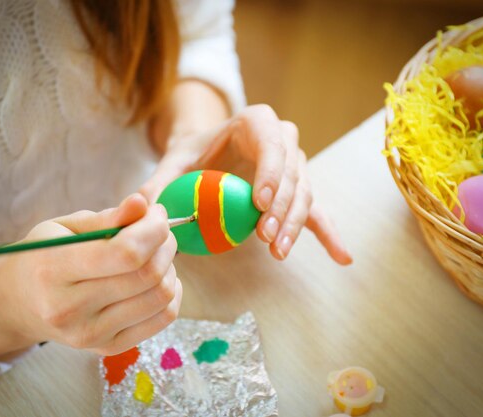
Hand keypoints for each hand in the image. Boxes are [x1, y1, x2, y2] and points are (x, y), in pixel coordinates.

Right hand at [0, 194, 181, 360]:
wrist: (16, 304)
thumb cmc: (43, 256)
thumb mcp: (64, 227)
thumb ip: (107, 218)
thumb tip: (143, 204)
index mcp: (53, 270)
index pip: (125, 254)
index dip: (153, 229)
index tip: (157, 213)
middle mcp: (70, 309)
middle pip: (148, 276)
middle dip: (165, 244)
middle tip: (159, 230)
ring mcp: (90, 334)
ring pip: (161, 298)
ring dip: (170, 267)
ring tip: (156, 253)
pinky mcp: (108, 347)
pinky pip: (163, 318)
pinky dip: (172, 293)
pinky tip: (156, 278)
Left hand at [141, 104, 351, 263]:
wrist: (207, 154)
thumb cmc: (191, 153)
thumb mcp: (172, 161)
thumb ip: (158, 182)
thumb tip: (141, 209)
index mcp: (256, 122)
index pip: (272, 142)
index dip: (272, 172)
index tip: (260, 204)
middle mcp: (282, 140)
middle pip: (292, 172)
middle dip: (283, 206)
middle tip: (266, 237)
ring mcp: (294, 166)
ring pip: (304, 194)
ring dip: (295, 224)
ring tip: (279, 252)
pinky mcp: (297, 191)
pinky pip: (316, 212)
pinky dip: (328, 234)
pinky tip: (342, 257)